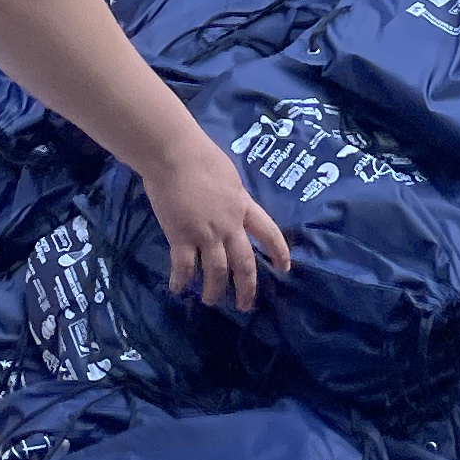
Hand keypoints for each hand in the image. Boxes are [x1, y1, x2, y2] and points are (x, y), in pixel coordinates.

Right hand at [139, 136, 292, 312]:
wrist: (174, 154)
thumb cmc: (200, 156)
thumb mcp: (229, 176)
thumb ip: (234, 195)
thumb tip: (234, 203)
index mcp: (243, 206)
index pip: (268, 232)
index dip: (279, 251)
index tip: (285, 267)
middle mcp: (229, 225)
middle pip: (245, 263)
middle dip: (247, 287)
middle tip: (245, 306)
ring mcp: (205, 233)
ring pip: (216, 271)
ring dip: (214, 290)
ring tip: (210, 300)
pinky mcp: (181, 236)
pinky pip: (184, 266)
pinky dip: (181, 280)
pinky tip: (177, 289)